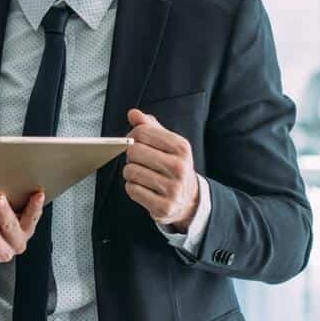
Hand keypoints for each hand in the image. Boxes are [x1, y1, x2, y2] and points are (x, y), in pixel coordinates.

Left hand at [0, 192, 44, 265]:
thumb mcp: (1, 214)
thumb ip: (7, 204)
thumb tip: (0, 182)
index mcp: (25, 231)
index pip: (32, 218)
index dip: (35, 207)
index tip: (38, 194)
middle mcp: (17, 243)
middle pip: (10, 226)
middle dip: (3, 211)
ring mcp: (2, 252)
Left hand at [124, 109, 199, 230]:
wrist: (189, 200)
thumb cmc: (173, 166)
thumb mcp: (168, 144)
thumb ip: (150, 127)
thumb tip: (133, 114)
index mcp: (181, 148)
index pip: (142, 132)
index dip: (132, 136)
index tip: (135, 141)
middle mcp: (180, 168)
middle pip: (134, 151)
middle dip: (130, 155)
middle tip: (138, 160)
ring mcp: (173, 189)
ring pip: (130, 171)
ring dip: (130, 172)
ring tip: (141, 174)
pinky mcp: (163, 206)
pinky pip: (132, 190)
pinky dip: (132, 188)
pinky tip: (143, 187)